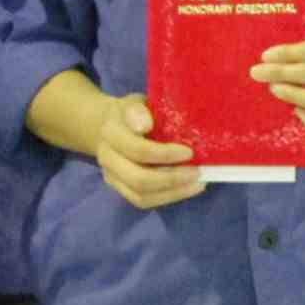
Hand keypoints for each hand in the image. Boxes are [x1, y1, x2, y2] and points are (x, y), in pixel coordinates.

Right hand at [90, 90, 204, 210]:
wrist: (108, 126)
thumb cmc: (133, 113)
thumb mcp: (135, 103)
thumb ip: (138, 110)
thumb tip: (146, 124)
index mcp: (111, 133)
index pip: (137, 150)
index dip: (164, 154)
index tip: (189, 152)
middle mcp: (107, 158)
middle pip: (138, 178)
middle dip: (172, 178)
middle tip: (198, 172)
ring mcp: (112, 177)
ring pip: (141, 195)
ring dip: (173, 192)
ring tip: (197, 183)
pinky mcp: (120, 189)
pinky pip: (143, 201)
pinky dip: (167, 197)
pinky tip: (186, 188)